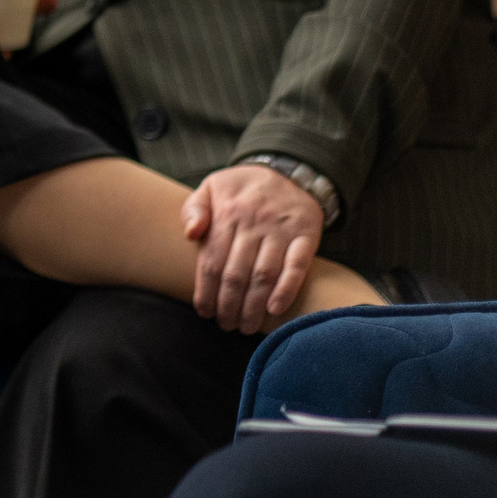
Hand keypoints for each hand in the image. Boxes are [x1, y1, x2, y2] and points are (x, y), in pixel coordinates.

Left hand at [184, 164, 325, 333]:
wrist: (288, 170)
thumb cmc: (241, 187)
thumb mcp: (211, 187)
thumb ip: (194, 210)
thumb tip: (190, 234)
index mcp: (227, 213)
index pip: (211, 260)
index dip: (206, 291)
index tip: (205, 312)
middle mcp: (253, 222)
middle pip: (236, 273)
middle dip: (229, 305)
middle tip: (226, 325)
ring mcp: (281, 229)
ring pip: (264, 274)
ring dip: (254, 306)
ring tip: (247, 326)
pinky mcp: (306, 235)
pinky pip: (297, 266)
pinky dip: (287, 289)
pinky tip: (275, 310)